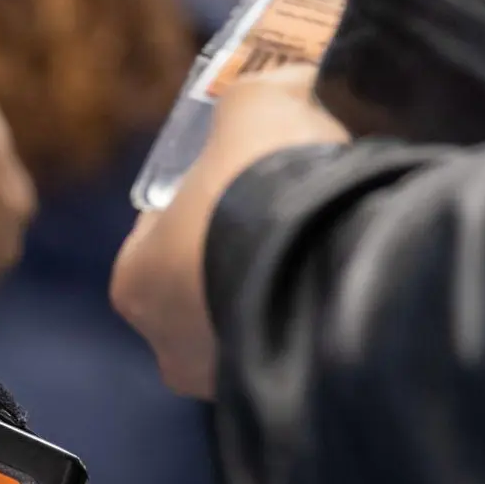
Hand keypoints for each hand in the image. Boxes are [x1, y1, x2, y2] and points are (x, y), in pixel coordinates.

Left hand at [111, 67, 347, 398]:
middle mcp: (169, 345)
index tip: (240, 182)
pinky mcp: (286, 402)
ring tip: (333, 250)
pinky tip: (351, 288)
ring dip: (284, 293)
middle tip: (291, 217)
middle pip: (203, 288)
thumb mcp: (256, 107)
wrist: (329, 265)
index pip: (158, 236)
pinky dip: (319, 324)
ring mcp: (227, 386)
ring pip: (254, 327)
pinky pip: (300, 351)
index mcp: (134, 280)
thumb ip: (256, 97)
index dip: (200, 202)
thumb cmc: (262, 187)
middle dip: (241, 254)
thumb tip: (280, 81)